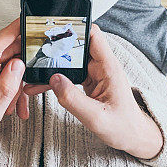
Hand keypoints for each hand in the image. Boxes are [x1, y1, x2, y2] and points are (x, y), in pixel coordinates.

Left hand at [0, 19, 28, 160]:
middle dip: (22, 67)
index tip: (26, 20)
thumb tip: (18, 64)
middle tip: (30, 87)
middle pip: (5, 53)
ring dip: (16, 83)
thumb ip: (5, 89)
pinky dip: (9, 87)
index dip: (12, 30)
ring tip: (15, 106)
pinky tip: (12, 105)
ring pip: (6, 65)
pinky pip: (1, 74)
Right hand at [24, 25, 162, 159]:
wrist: (133, 138)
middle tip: (35, 51)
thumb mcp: (96, 117)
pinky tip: (40, 85)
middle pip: (77, 45)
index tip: (55, 30)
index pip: (93, 35)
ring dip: (52, 65)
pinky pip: (69, 74)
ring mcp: (95, 73)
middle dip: (56, 46)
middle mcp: (102, 66)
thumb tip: (54, 80)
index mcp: (108, 67)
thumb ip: (74, 99)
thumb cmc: (123, 127)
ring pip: (70, 60)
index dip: (75, 27)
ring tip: (33, 72)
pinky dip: (55, 78)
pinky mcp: (89, 82)